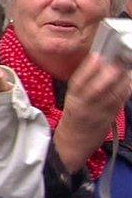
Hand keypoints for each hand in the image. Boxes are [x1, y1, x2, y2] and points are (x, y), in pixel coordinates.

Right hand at [55, 52, 131, 172]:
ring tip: (126, 70)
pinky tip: (128, 82)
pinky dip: (126, 90)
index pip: (78, 81)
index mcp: (72, 97)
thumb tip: (100, 61)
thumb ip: (84, 83)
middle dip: (108, 74)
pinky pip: (120, 102)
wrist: (74, 141)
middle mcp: (84, 105)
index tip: (97, 56)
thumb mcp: (73, 98)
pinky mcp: (109, 118)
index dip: (88, 68)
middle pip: (96, 88)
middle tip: (116, 64)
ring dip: (122, 81)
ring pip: (112, 95)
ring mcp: (97, 112)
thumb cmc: (76, 115)